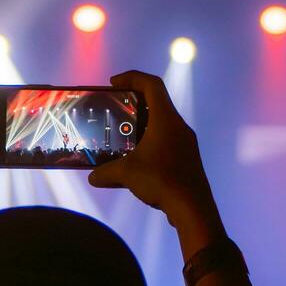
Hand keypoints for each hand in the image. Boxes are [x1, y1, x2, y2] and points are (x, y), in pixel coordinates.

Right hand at [89, 70, 223, 255]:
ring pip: (163, 123)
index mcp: (166, 119)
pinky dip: (152, 141)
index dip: (132, 77)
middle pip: (158, 102)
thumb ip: (105, 172)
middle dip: (135, 101)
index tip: (114, 83)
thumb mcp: (126, 174)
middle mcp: (179, 126)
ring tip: (124, 134)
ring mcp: (186, 142)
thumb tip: (92, 177)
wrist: (193, 208)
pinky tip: (139, 158)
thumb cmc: (162, 181)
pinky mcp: (188, 158)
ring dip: (144, 123)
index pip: (152, 84)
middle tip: (116, 108)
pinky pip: (168, 140)